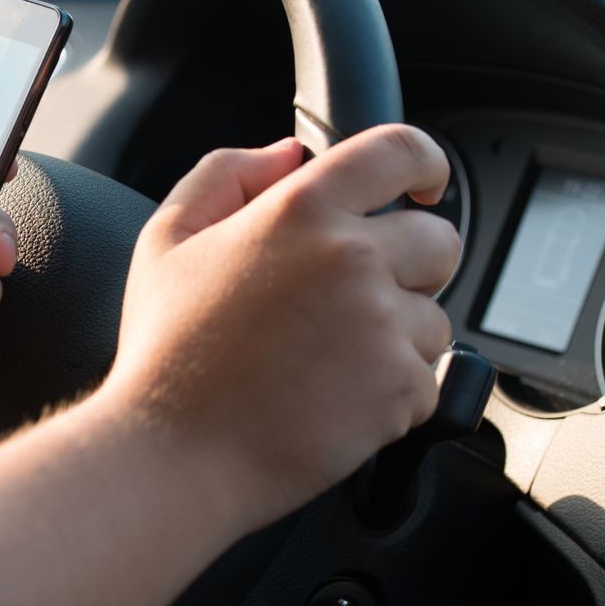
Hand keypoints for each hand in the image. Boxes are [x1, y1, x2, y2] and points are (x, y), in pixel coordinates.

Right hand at [98, 125, 460, 533]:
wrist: (172, 453)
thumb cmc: (165, 353)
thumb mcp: (167, 240)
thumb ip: (225, 175)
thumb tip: (289, 154)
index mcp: (300, 210)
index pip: (400, 152)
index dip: (424, 165)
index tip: (425, 187)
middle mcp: (351, 258)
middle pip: (439, 241)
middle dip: (410, 267)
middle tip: (351, 303)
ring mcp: (382, 324)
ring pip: (434, 319)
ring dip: (395, 339)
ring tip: (322, 364)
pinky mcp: (400, 388)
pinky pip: (427, 381)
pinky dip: (391, 396)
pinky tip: (329, 401)